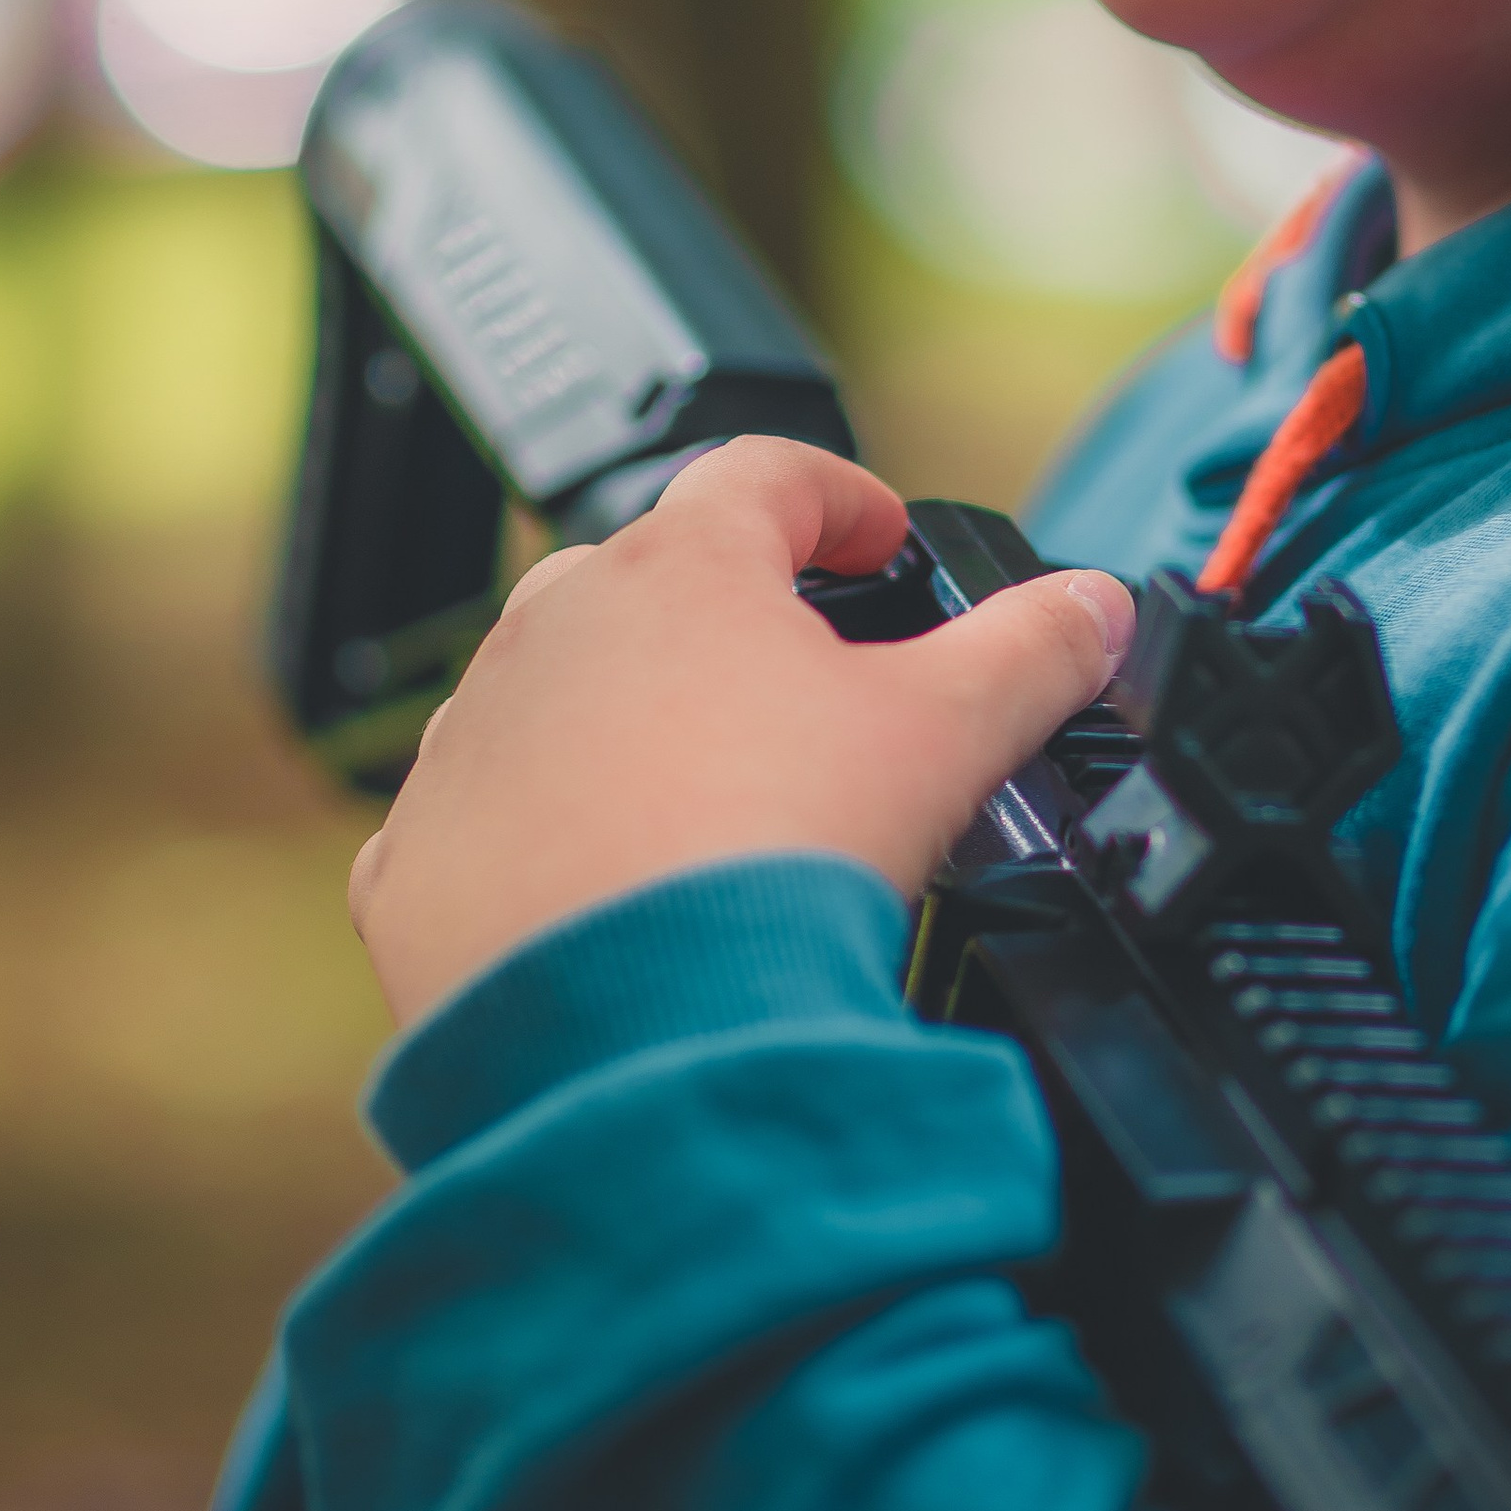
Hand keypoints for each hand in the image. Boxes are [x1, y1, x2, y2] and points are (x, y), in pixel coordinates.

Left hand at [349, 440, 1136, 1032]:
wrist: (638, 1035)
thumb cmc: (778, 860)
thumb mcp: (948, 734)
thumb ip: (1031, 654)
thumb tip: (1094, 611)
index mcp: (679, 569)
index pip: (765, 475)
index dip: (840, 499)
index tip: (878, 538)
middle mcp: (551, 631)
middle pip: (651, 585)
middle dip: (728, 625)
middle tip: (806, 694)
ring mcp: (470, 742)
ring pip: (555, 702)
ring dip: (625, 732)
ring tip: (709, 815)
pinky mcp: (415, 863)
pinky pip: (482, 828)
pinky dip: (542, 847)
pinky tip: (608, 902)